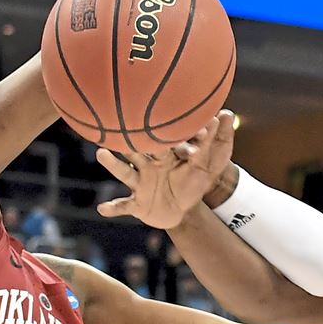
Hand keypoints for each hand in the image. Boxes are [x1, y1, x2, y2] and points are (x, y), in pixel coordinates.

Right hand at [95, 110, 235, 228]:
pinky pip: (123, 206)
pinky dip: (113, 208)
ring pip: (125, 173)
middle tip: (113, 125)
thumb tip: (222, 115)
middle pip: (134, 152)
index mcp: (163, 156)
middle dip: (126, 141)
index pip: (157, 141)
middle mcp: (147, 167)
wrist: (181, 210)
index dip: (155, 131)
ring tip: (101, 153)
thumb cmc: (192, 183)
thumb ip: (208, 143)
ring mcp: (140, 185)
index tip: (148, 113)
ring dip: (113, 164)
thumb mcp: (203, 165)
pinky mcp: (137, 204)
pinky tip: (101, 209)